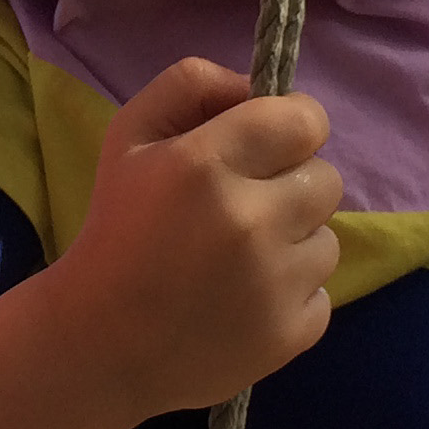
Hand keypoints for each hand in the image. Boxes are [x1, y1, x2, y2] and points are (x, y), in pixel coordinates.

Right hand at [48, 59, 341, 410]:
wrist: (100, 343)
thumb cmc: (116, 230)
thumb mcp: (128, 135)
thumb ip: (191, 84)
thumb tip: (255, 86)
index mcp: (208, 164)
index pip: (307, 120)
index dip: (291, 127)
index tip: (268, 146)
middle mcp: (252, 219)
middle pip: (327, 179)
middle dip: (292, 185)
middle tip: (246, 208)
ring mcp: (277, 282)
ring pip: (328, 238)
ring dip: (294, 242)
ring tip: (242, 260)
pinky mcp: (292, 332)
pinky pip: (322, 292)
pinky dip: (291, 293)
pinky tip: (246, 300)